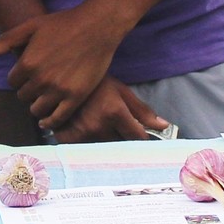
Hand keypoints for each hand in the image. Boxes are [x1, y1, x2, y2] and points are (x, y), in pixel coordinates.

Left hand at [0, 1, 130, 131]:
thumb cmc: (63, 23)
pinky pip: (57, 119)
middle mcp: (40, 79)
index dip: (19, 77)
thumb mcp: (31, 26)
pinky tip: (47, 121)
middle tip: (38, 85)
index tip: (28, 73)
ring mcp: (58, 90)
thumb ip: (6, 40)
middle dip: (28, 91)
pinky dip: (50, 122)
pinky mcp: (75, 97)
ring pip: (37, 109)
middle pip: (23, 96)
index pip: (12, 81)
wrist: (97, 27)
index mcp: (27, 63)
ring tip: (43, 99)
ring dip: (38, 105)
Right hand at [56, 78, 170, 143]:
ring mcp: (80, 133)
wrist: (60, 74)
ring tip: (98, 126)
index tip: (140, 136)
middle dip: (122, 139)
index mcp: (114, 112)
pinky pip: (82, 149)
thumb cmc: (94, 81)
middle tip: (115, 128)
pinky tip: (83, 131)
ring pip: (102, 149)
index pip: (137, 138)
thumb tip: (163, 126)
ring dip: (104, 142)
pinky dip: (84, 143)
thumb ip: (142, 111)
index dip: (141, 138)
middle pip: (120, 146)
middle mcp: (98, 126)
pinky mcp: (65, 137)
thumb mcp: (120, 90)